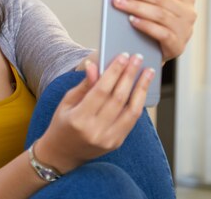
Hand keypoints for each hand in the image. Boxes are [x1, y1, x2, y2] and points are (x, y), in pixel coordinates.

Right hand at [35, 54, 154, 173]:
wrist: (63, 154)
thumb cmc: (62, 124)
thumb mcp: (67, 102)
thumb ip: (84, 85)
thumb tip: (95, 65)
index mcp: (78, 119)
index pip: (101, 90)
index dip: (114, 72)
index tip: (123, 57)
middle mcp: (95, 131)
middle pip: (118, 98)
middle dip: (129, 75)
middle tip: (137, 58)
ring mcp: (108, 139)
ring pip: (131, 110)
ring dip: (141, 88)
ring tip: (148, 72)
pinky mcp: (116, 143)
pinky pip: (132, 120)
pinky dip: (139, 102)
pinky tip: (142, 89)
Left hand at [111, 0, 196, 61]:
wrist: (159, 48)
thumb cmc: (158, 15)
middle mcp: (189, 11)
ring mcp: (185, 29)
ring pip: (158, 14)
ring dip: (135, 6)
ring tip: (116, 1)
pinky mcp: (177, 45)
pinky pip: (160, 33)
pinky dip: (145, 25)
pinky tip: (130, 20)